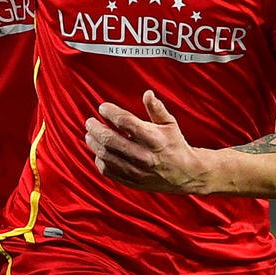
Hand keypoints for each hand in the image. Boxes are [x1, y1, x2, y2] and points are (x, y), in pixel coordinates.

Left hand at [85, 90, 212, 193]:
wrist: (186, 174)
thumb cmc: (176, 145)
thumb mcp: (170, 124)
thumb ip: (157, 108)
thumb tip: (147, 93)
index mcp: (153, 138)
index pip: (125, 121)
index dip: (110, 112)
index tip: (103, 107)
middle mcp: (143, 155)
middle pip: (110, 139)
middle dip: (95, 128)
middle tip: (90, 122)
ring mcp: (136, 170)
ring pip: (105, 155)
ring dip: (94, 143)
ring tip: (90, 135)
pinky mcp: (131, 181)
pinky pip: (108, 170)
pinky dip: (99, 160)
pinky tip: (99, 152)